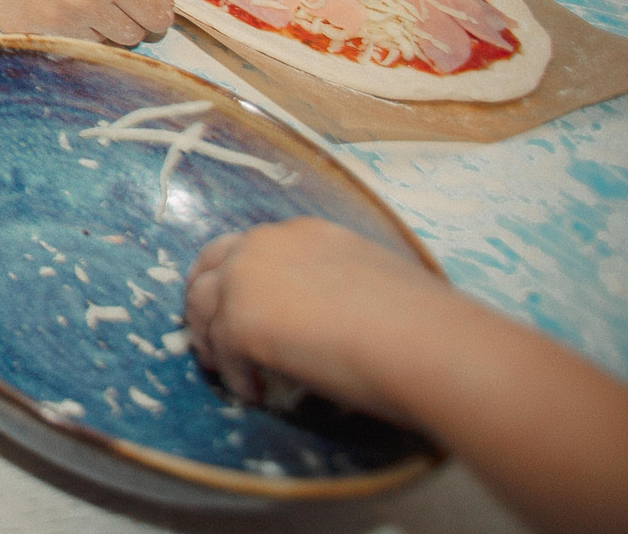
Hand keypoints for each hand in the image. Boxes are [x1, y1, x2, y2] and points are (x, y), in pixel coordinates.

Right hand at [0, 0, 173, 43]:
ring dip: (98, 27)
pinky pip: (70, 46)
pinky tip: (51, 5)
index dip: (157, 11)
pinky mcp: (31, 35)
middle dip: (127, 18)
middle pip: (133, 36)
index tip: (148, 7)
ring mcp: (56, 24)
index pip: (158, 15)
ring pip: (103, 44)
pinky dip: (69, 32)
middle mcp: (85, 3)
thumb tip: (160, 0)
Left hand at [186, 217, 455, 423]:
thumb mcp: (373, 280)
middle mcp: (266, 245)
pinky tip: (255, 394)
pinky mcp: (240, 322)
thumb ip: (338, 285)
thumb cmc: (420, 322)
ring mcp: (246, 280)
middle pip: (209, 270)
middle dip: (205, 302)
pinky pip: (223, 353)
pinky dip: (235, 376)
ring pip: (202, 309)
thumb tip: (337, 315)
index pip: (248, 249)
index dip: (237, 280)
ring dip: (210, 341)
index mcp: (302, 233)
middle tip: (212, 338)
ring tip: (224, 370)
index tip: (240, 306)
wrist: (424, 343)